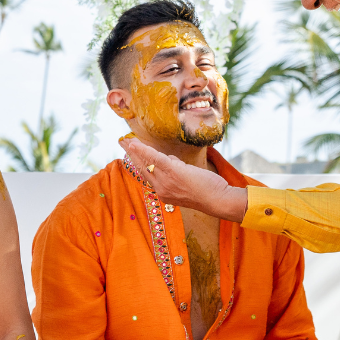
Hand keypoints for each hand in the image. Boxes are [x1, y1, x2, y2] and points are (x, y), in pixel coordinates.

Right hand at [118, 137, 247, 222]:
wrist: (218, 200)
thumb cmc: (208, 191)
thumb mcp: (188, 181)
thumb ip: (177, 170)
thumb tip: (171, 159)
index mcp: (164, 192)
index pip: (148, 175)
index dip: (137, 163)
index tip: (130, 154)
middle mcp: (161, 189)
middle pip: (142, 168)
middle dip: (131, 154)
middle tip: (122, 142)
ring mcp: (166, 181)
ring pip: (146, 162)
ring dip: (134, 149)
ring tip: (126, 139)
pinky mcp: (173, 172)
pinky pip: (154, 159)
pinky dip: (143, 150)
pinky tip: (134, 143)